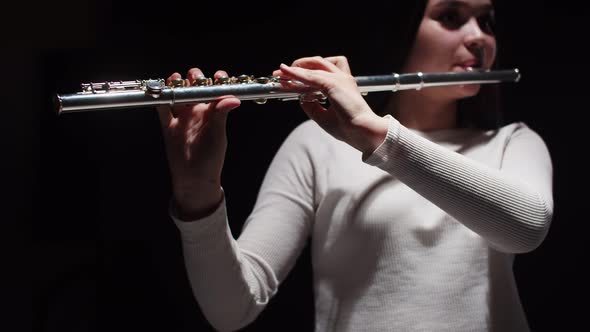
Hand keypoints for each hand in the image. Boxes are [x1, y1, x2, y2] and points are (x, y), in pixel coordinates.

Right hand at [157, 68, 240, 219]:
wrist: (194, 178)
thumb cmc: (211, 159)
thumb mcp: (218, 135)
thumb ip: (221, 114)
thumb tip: (233, 98)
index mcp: (213, 113)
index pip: (216, 90)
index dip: (217, 81)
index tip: (218, 76)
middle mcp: (198, 112)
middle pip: (195, 87)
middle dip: (195, 78)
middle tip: (195, 79)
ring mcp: (182, 118)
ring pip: (178, 94)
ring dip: (176, 84)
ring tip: (176, 80)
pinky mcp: (168, 126)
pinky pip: (162, 109)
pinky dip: (159, 99)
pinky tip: (160, 92)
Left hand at [273, 56, 388, 154]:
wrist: (361, 132)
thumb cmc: (348, 128)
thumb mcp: (323, 116)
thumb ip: (312, 106)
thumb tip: (300, 98)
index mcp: (342, 84)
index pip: (321, 70)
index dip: (304, 71)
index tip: (288, 77)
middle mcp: (342, 77)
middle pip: (317, 62)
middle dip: (298, 65)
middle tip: (281, 73)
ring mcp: (339, 78)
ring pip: (313, 66)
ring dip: (295, 69)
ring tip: (280, 73)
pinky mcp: (333, 83)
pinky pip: (310, 76)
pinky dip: (296, 74)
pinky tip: (286, 74)